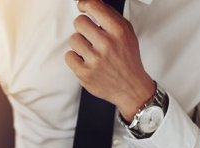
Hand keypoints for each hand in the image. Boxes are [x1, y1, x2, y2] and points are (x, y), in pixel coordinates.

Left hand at [65, 0, 155, 120]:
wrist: (131, 87)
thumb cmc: (128, 60)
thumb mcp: (127, 33)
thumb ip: (110, 17)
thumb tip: (92, 4)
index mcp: (118, 31)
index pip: (94, 7)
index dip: (85, 4)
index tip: (82, 6)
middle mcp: (107, 44)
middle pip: (79, 22)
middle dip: (83, 27)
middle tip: (90, 35)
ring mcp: (95, 60)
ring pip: (73, 39)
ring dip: (80, 44)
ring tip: (90, 51)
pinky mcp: (85, 73)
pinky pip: (69, 56)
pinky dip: (75, 58)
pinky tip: (86, 61)